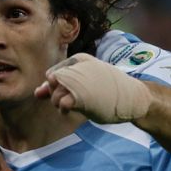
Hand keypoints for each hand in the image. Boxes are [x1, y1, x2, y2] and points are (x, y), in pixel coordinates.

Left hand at [35, 53, 151, 122]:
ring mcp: (80, 81)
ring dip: (58, 103)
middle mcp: (78, 67)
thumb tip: (37, 92)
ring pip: (55, 93)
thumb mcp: (85, 83)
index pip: (53, 73)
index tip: (66, 93)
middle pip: (52, 83)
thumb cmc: (109, 91)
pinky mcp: (82, 96)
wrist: (133, 98)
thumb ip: (59, 86)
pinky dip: (62, 108)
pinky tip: (70, 110)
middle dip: (56, 95)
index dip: (55, 87)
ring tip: (70, 106)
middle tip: (69, 101)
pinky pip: (61, 102)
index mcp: (80, 60)